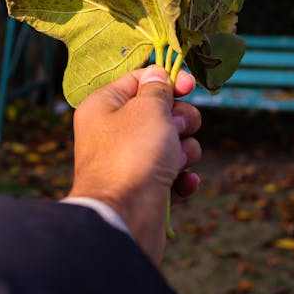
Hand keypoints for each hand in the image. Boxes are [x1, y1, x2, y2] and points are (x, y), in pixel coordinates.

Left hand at [69, 66, 201, 264]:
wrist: (123, 218)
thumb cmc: (132, 155)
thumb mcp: (148, 109)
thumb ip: (158, 89)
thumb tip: (158, 74)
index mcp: (104, 106)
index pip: (139, 80)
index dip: (167, 80)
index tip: (190, 85)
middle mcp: (113, 132)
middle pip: (160, 112)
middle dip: (180, 120)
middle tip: (178, 130)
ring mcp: (130, 161)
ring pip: (172, 143)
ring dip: (184, 150)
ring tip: (176, 162)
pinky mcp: (145, 188)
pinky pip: (172, 174)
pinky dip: (181, 177)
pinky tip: (183, 183)